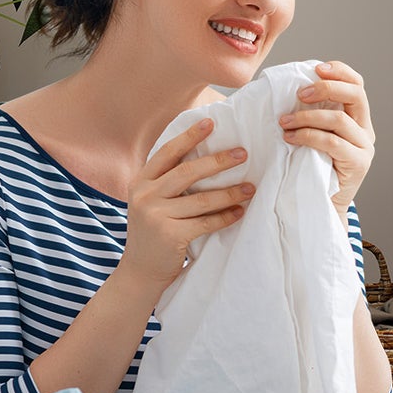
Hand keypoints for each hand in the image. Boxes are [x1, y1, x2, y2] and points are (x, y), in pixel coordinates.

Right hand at [118, 118, 253, 293]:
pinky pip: (206, 222)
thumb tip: (208, 157)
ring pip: (201, 199)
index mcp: (141, 182)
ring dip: (230, 192)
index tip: (211, 122)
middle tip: (243, 153)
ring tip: (251, 188)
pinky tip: (240, 212)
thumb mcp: (152, 202)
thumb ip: (169, 182)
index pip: (167, 153)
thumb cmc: (155, 231)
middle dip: (218, 161)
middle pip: (187, 172)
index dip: (189, 136)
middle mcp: (145, 196)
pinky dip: (226, 217)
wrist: (140, 271)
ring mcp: (155, 216)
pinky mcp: (170, 235)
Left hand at [279, 60, 375, 219]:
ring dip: (307, 117)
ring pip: (340, 119)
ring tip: (284, 121)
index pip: (357, 84)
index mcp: (357, 118)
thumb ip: (311, 113)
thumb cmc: (311, 167)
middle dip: (326, 88)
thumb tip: (287, 87)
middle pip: (356, 95)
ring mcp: (363, 147)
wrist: (321, 204)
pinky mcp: (357, 164)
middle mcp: (365, 130)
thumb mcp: (313, 134)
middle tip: (298, 94)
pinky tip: (291, 138)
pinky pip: (333, 142)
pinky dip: (309, 136)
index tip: (316, 68)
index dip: (340, 72)